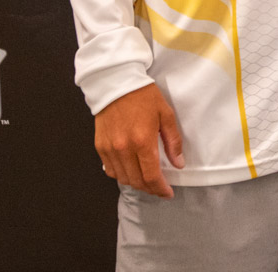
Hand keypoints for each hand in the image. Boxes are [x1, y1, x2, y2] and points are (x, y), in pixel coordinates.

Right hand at [95, 83, 184, 197]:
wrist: (116, 83)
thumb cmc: (144, 96)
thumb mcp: (165, 115)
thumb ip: (173, 141)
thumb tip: (178, 163)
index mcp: (142, 141)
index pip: (151, 176)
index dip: (160, 188)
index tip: (168, 193)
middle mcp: (123, 148)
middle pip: (136, 181)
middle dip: (150, 188)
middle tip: (160, 188)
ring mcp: (109, 149)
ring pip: (122, 178)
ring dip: (136, 183)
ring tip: (147, 180)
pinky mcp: (100, 146)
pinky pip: (110, 170)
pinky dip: (121, 174)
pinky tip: (131, 170)